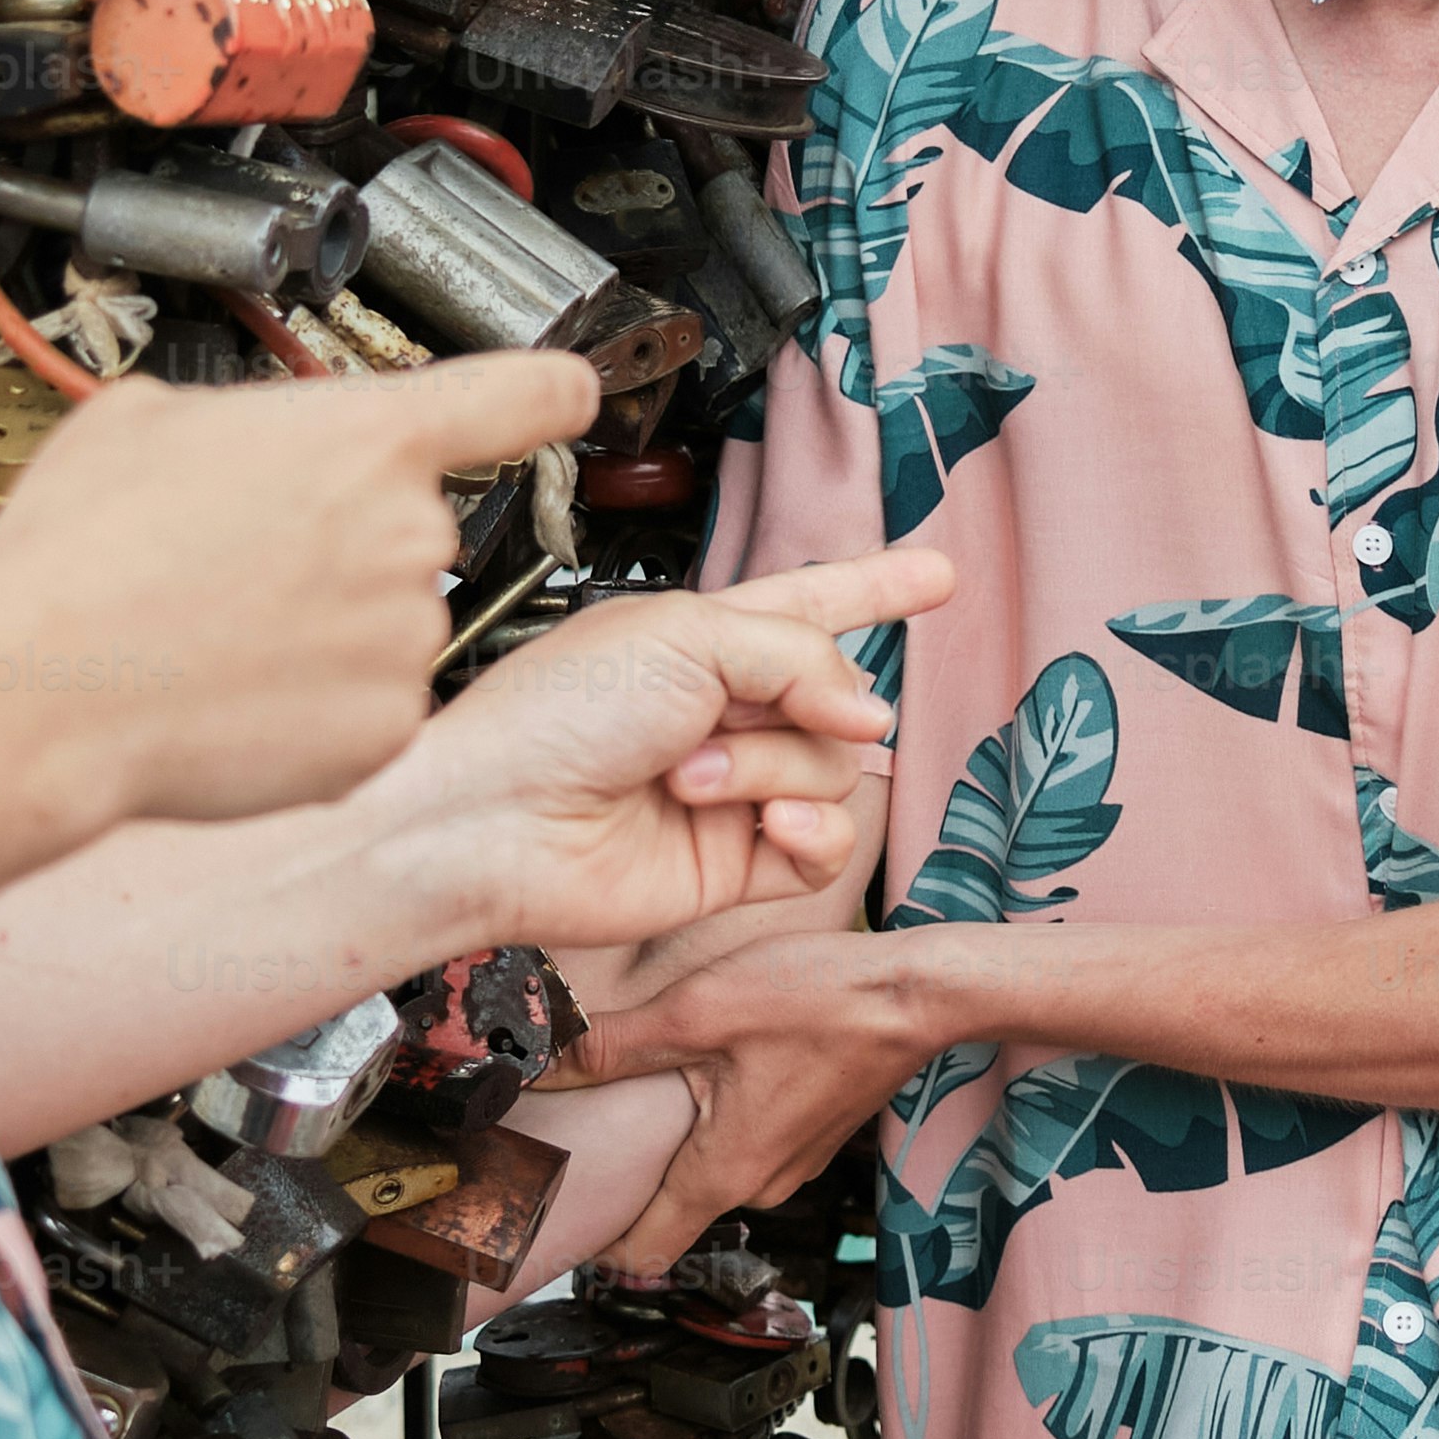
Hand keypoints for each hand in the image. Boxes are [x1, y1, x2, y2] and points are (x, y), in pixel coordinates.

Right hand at [0, 352, 596, 828]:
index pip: (525, 392)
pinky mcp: (383, 731)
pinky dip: (314, 706)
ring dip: (327, 627)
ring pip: (388, 619)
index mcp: (370, 436)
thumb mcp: (151, 419)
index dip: (554, 389)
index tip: (572, 393)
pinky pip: (369, 705)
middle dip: (346, 540)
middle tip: (247, 560)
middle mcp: (410, 533)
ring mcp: (405, 639)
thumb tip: (245, 441)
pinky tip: (235, 692)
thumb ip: (246, 418)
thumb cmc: (82, 554)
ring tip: (219, 631)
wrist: (40, 688)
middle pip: (413, 523)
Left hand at [365, 549, 949, 957]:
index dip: (876, 586)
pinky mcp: (738, 865)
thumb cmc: (557, 714)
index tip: (938, 573)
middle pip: (836, 695)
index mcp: (704, 639)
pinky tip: (768, 826)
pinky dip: (808, 831)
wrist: (500, 821)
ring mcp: (736, 790)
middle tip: (736, 712)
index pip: (812, 604)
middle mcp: (724, 712)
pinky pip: (825, 845)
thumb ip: (798, 652)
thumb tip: (871, 714)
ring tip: (688, 776)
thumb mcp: (685, 635)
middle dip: (806, 700)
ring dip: (770, 767)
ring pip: (833, 769)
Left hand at [561, 928, 927, 1273]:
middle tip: (586, 1129)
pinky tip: (712, 1069)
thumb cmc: (817, 999)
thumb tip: (538, 1062)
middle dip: (631, 1176)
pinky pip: (747, 1144)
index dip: (594, 1241)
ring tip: (644, 1091)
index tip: (559, 1209)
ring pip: (711, 1172)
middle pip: (673, 1208)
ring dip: (679, 1143)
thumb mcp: (696, 1011)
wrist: (917, 993)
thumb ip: (612, 1045)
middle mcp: (761, 1183)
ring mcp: (792, 1162)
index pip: (643, 1251)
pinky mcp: (811, 1133)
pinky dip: (721, 1120)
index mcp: (723, 1173)